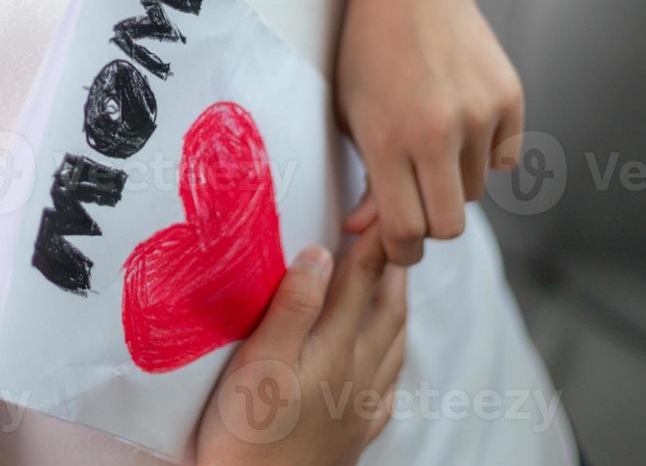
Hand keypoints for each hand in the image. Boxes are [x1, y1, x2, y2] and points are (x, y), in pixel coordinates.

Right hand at [196, 227, 406, 465]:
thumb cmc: (247, 434)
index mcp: (334, 348)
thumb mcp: (259, 361)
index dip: (372, 243)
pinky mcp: (353, 435)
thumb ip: (293, 306)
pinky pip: (386, 391)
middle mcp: (357, 374)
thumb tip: (323, 251)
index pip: (361, 281)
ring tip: (396, 286)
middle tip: (395, 237)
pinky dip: (392, 363)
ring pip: (393, 347)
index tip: (377, 211)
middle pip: (387, 311)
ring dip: (398, 309)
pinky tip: (385, 364)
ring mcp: (359, 407)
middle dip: (393, 270)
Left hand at [336, 0, 523, 263]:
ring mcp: (480, 114)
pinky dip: (485, 154)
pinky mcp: (511, 98)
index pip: (407, 231)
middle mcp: (438, 132)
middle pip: (449, 226)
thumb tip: (367, 233)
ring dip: (454, 181)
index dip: (401, 249)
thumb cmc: (367, 53)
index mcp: (389, 139)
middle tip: (416, 207)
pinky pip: (504, 159)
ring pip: (475, 190)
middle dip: (430, 226)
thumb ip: (364, 178)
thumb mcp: (350, 114)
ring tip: (430, 141)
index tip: (396, 244)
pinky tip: (459, 120)